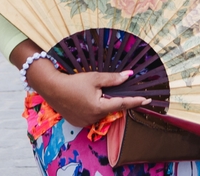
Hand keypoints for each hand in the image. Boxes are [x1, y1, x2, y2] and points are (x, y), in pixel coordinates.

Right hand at [27, 59, 149, 127]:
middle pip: (112, 108)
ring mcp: (85, 122)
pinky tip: (88, 99)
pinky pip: (92, 116)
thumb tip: (129, 76)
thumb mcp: (95, 78)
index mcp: (99, 108)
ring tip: (93, 92)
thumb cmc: (74, 82)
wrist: (52, 89)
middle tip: (116, 90)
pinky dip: (95, 108)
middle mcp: (93, 118)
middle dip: (116, 99)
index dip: (136, 101)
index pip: (122, 104)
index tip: (147, 99)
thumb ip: (113, 79)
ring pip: (102, 112)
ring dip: (104, 103)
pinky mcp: (78, 122)